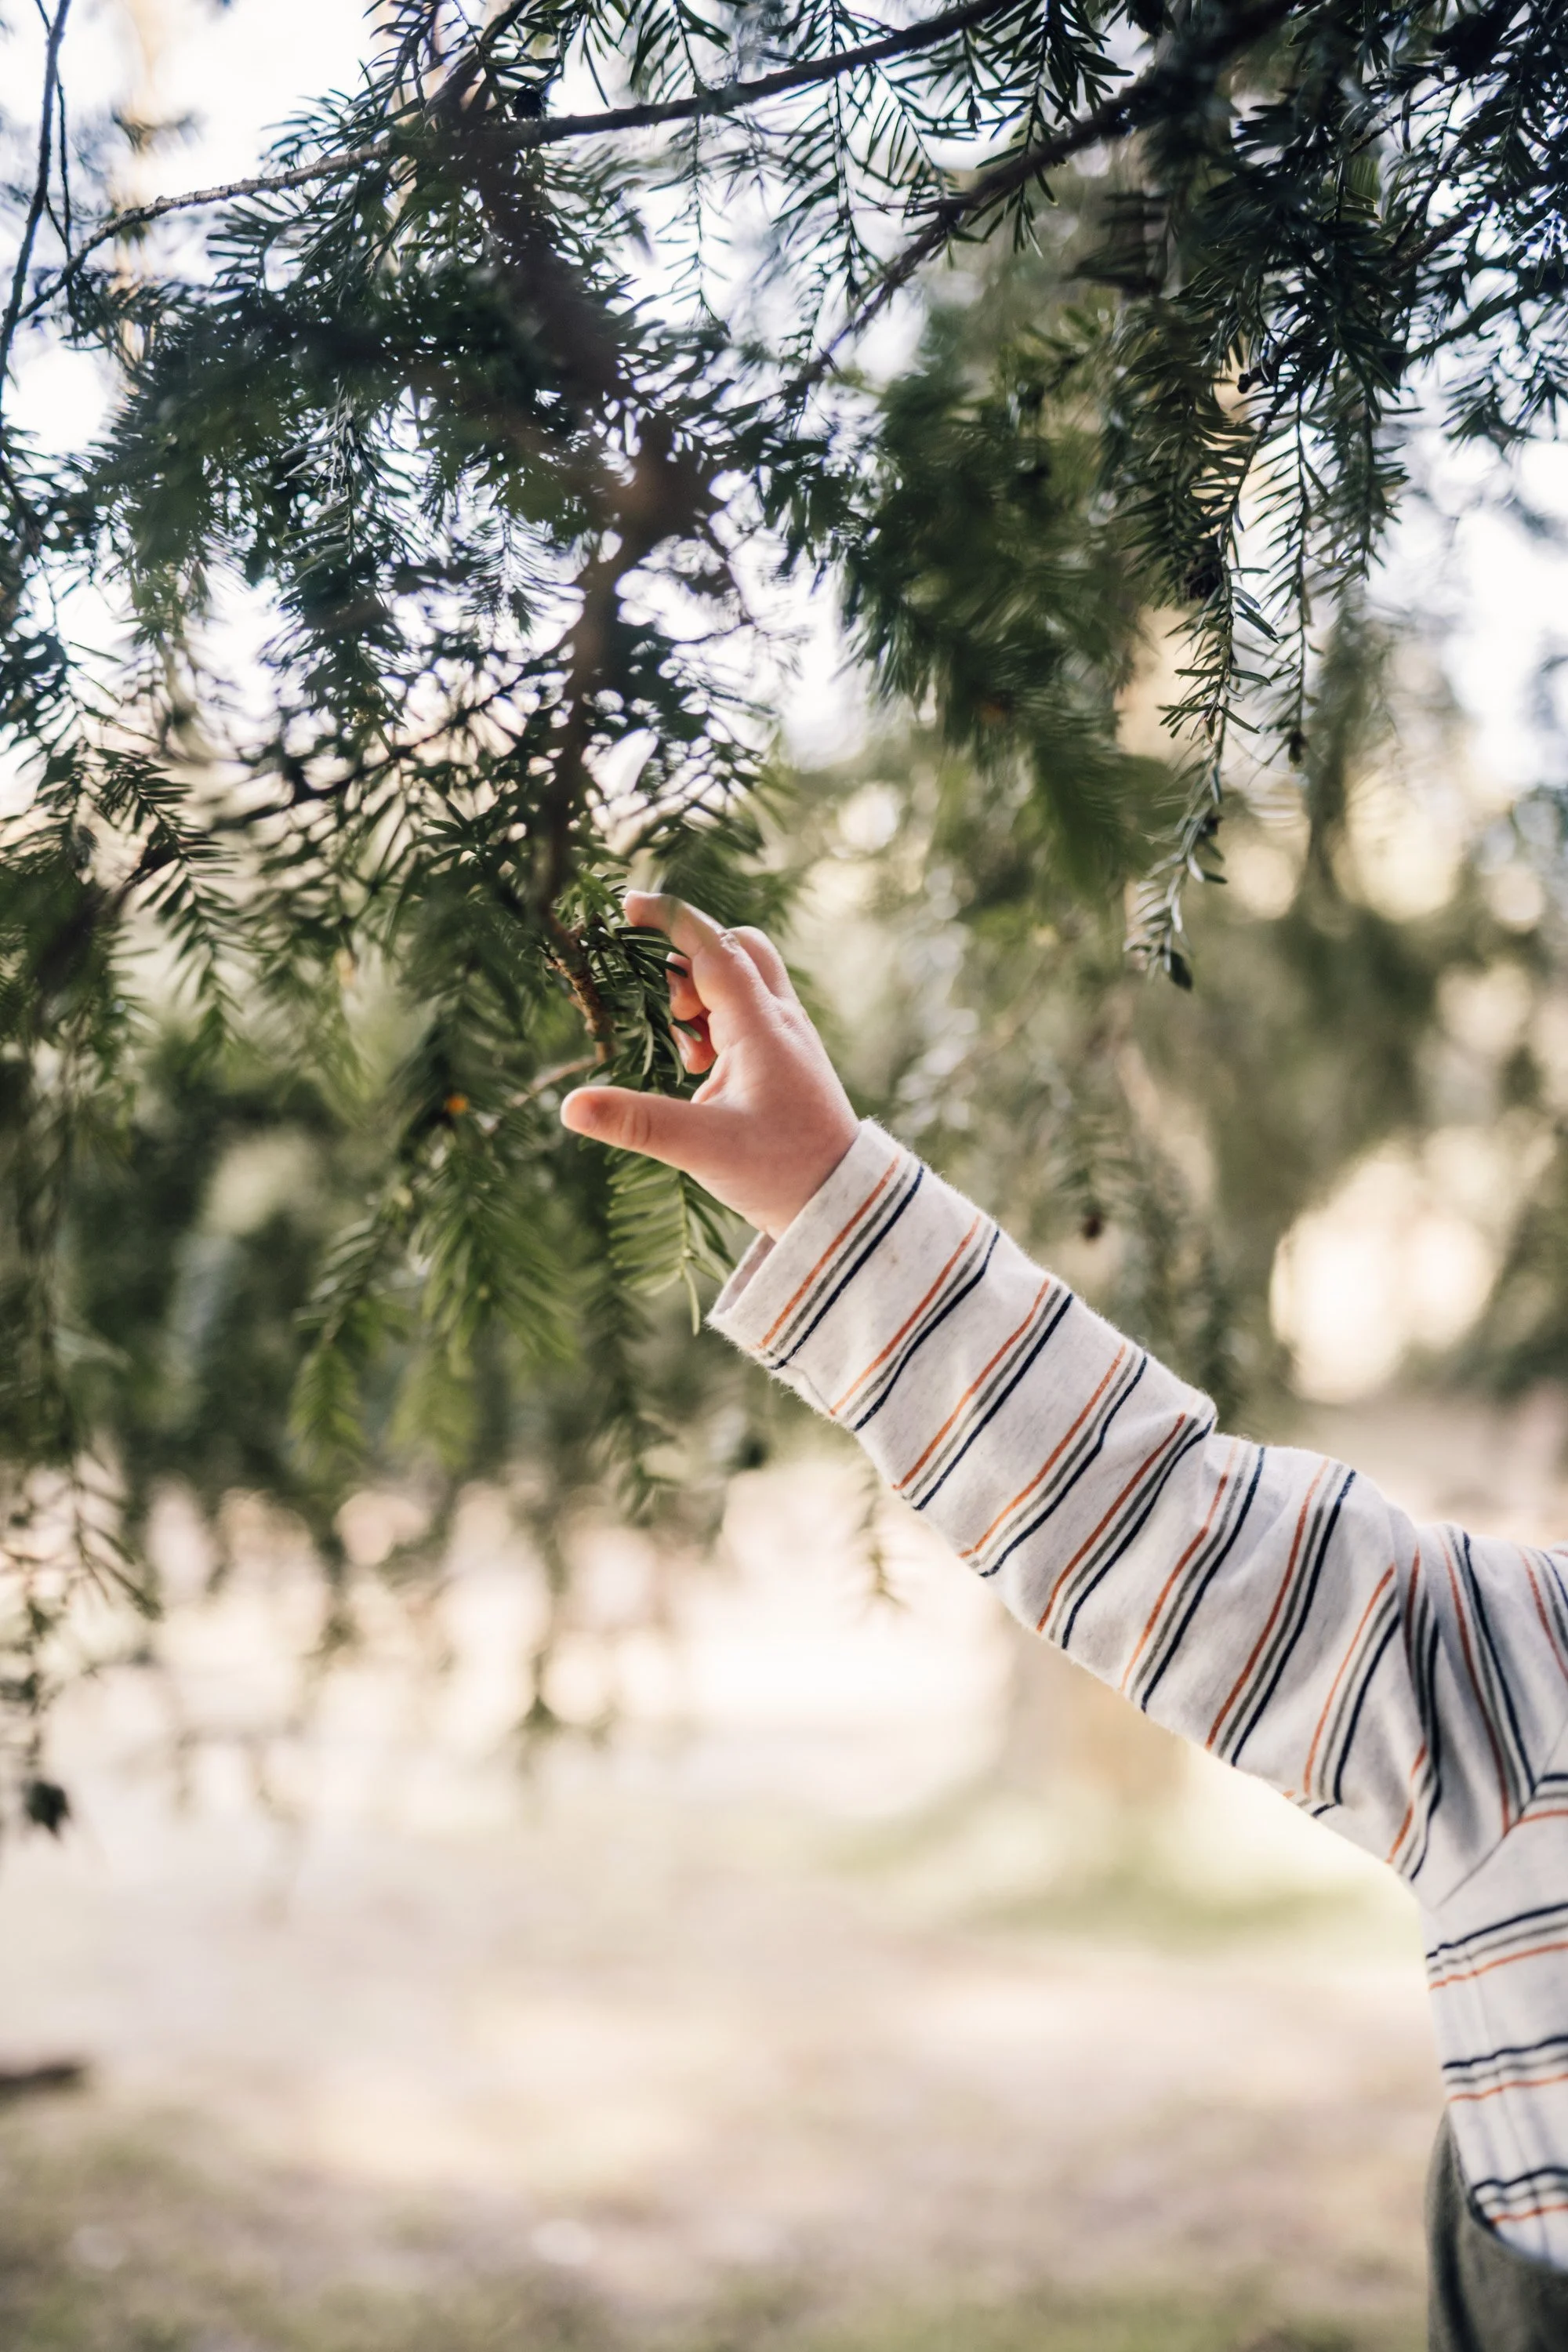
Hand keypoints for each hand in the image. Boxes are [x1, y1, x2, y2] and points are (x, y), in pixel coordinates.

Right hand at [559, 893, 858, 1239]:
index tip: (627, 905)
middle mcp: (780, 1019)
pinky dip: (715, 1023)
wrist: (844, 1201)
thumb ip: (636, 1123)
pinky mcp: (785, 1057)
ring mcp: (787, 1036)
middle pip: (736, 949)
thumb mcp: (702, 1148)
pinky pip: (747, 1012)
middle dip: (689, 961)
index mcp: (762, 1026)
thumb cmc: (782, 1171)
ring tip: (687, 1056)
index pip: (713, 947)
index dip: (671, 918)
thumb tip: (570, 1106)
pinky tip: (701, 1069)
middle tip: (667, 1011)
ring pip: (741, 981)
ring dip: (701, 998)